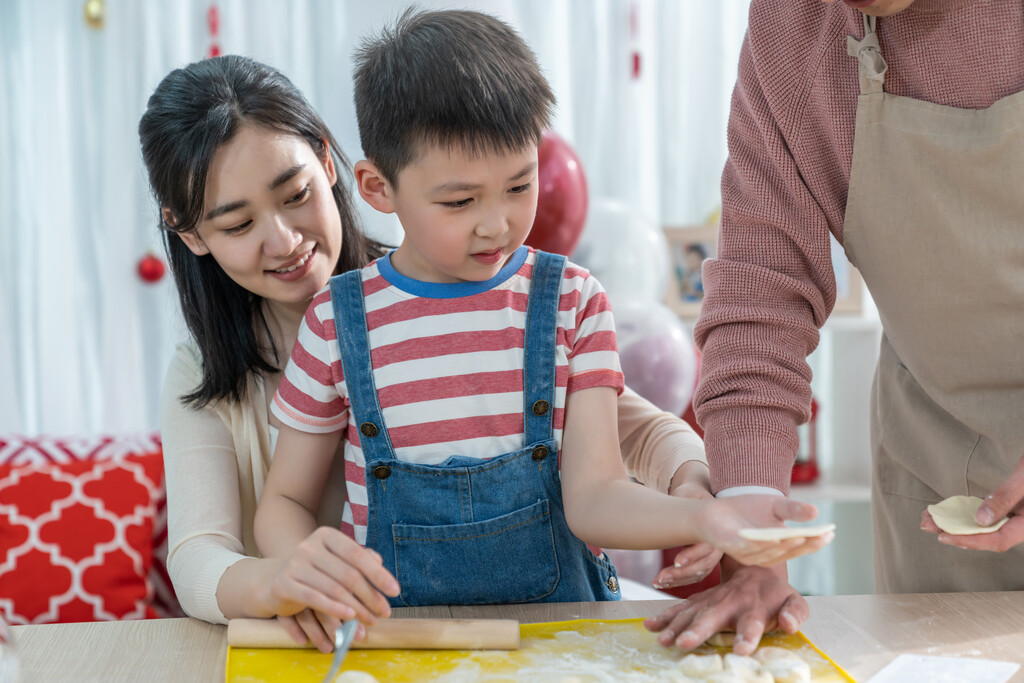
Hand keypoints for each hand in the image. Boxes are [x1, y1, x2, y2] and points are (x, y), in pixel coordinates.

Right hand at [261, 526, 399, 650]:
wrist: (271, 581)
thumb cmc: (312, 571)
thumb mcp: (335, 561)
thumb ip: (357, 559)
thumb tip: (379, 562)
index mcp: (326, 536)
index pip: (358, 555)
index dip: (378, 574)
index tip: (395, 591)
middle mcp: (309, 546)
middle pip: (348, 575)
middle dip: (370, 596)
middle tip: (385, 612)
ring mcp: (295, 564)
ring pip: (334, 589)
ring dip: (356, 608)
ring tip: (371, 621)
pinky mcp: (284, 585)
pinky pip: (314, 599)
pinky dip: (334, 609)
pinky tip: (349, 617)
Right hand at [644, 564, 807, 654]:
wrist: (756, 570)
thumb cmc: (777, 594)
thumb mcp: (794, 601)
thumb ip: (795, 613)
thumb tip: (788, 625)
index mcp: (755, 607)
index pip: (752, 623)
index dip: (747, 635)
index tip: (742, 650)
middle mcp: (730, 603)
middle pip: (713, 617)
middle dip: (699, 630)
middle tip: (685, 644)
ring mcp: (712, 601)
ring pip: (693, 613)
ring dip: (678, 626)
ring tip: (664, 641)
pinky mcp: (699, 602)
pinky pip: (680, 609)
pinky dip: (665, 617)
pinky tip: (650, 626)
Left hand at [654, 461, 723, 587]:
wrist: (693, 497)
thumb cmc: (689, 495)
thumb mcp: (689, 494)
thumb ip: (689, 500)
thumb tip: (688, 507)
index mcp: (717, 526)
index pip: (708, 546)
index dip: (693, 555)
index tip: (676, 562)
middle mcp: (718, 543)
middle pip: (704, 564)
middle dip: (682, 573)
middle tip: (661, 577)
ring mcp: (712, 553)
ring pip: (699, 573)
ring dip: (678, 580)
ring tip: (658, 582)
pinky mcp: (703, 560)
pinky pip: (694, 575)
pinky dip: (679, 581)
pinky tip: (662, 582)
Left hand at [697, 495, 832, 565]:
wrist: (711, 509)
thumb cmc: (744, 510)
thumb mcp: (773, 506)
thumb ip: (792, 510)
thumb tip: (816, 512)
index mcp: (775, 547)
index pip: (798, 546)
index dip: (815, 541)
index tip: (831, 532)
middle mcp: (763, 554)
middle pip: (787, 552)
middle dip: (805, 544)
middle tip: (822, 535)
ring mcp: (746, 553)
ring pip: (769, 552)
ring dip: (785, 545)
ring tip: (802, 535)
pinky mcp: (730, 547)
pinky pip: (747, 548)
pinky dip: (760, 544)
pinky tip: (772, 537)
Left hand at [920, 454, 1023, 550]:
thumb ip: (1005, 498)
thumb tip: (980, 519)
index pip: (997, 540)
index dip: (969, 540)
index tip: (943, 535)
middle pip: (987, 536)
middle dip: (955, 532)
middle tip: (926, 525)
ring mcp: (1019, 516)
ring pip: (986, 526)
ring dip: (959, 523)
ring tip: (931, 518)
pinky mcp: (1014, 507)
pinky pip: (989, 515)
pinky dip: (968, 513)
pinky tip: (951, 510)